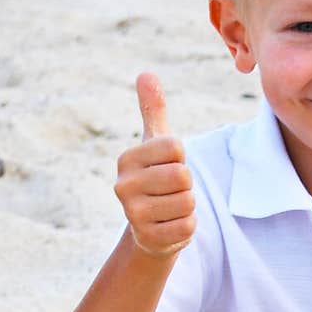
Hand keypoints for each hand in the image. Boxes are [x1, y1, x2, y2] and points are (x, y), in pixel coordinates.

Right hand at [114, 73, 196, 257]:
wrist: (151, 228)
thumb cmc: (157, 177)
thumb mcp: (156, 143)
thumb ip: (153, 110)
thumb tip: (146, 73)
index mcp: (127, 158)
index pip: (175, 148)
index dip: (181, 158)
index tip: (168, 166)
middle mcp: (123, 185)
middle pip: (182, 176)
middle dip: (186, 185)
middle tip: (172, 191)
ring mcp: (133, 214)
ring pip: (187, 202)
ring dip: (187, 206)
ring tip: (170, 208)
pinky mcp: (148, 238)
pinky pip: (187, 225)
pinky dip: (187, 226)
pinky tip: (171, 225)